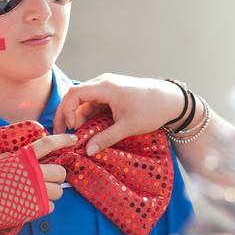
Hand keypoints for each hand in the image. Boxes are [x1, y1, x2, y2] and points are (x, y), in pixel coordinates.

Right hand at [0, 133, 73, 212]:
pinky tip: (30, 206)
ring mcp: (37, 191)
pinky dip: (44, 206)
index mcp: (22, 158)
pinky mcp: (38, 208)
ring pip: (59, 190)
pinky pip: (52, 206)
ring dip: (51, 192)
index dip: (62, 140)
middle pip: (60, 172)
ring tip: (36, 195)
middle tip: (46, 180)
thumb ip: (11, 158)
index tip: (73, 140)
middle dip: (56, 176)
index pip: (48, 144)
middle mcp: (34, 173)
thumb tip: (20, 156)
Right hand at [53, 74, 183, 155]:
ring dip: (79, 117)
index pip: (74, 94)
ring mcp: (108, 87)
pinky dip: (89, 115)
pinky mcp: (112, 93)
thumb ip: (106, 138)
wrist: (171, 100)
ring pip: (85, 101)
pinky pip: (94, 103)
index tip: (70, 129)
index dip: (66, 111)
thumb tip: (87, 151)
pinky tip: (89, 129)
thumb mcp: (127, 127)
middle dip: (67, 115)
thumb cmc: (151, 109)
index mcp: (105, 86)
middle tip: (63, 134)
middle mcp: (103, 83)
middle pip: (75, 96)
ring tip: (77, 135)